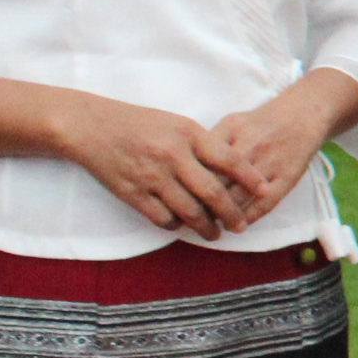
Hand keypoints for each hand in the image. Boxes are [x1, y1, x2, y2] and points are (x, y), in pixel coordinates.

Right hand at [57, 95, 250, 239]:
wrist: (92, 127)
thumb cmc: (140, 123)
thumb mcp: (176, 123)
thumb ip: (202, 144)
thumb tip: (233, 170)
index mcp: (187, 134)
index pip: (228, 159)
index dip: (249, 177)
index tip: (264, 190)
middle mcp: (172, 156)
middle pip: (212, 192)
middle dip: (231, 214)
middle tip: (240, 226)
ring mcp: (152, 176)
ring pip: (189, 211)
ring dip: (206, 227)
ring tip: (215, 234)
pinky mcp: (133, 193)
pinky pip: (163, 218)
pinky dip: (176, 225)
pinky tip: (181, 225)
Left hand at [197, 95, 332, 226]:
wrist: (303, 115)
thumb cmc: (261, 122)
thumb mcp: (232, 123)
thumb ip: (210, 144)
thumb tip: (187, 169)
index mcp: (231, 131)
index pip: (202, 161)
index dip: (187, 183)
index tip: (179, 197)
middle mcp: (249, 146)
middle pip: (217, 181)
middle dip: (201, 203)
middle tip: (191, 218)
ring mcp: (269, 162)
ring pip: (239, 196)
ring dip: (223, 215)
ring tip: (213, 225)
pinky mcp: (287, 177)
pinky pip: (265, 203)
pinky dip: (249, 217)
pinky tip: (239, 225)